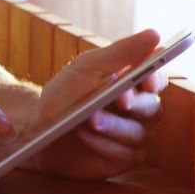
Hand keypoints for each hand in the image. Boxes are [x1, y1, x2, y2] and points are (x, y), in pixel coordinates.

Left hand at [30, 29, 164, 178]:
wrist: (37, 127)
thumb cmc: (64, 94)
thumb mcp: (87, 68)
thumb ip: (121, 52)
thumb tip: (155, 34)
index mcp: (133, 85)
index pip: (157, 80)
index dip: (156, 79)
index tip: (146, 78)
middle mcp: (139, 111)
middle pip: (153, 108)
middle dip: (134, 104)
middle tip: (118, 99)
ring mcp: (132, 136)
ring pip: (137, 132)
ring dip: (112, 124)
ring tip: (89, 118)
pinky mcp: (121, 159)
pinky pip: (123, 153)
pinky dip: (103, 143)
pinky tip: (85, 134)